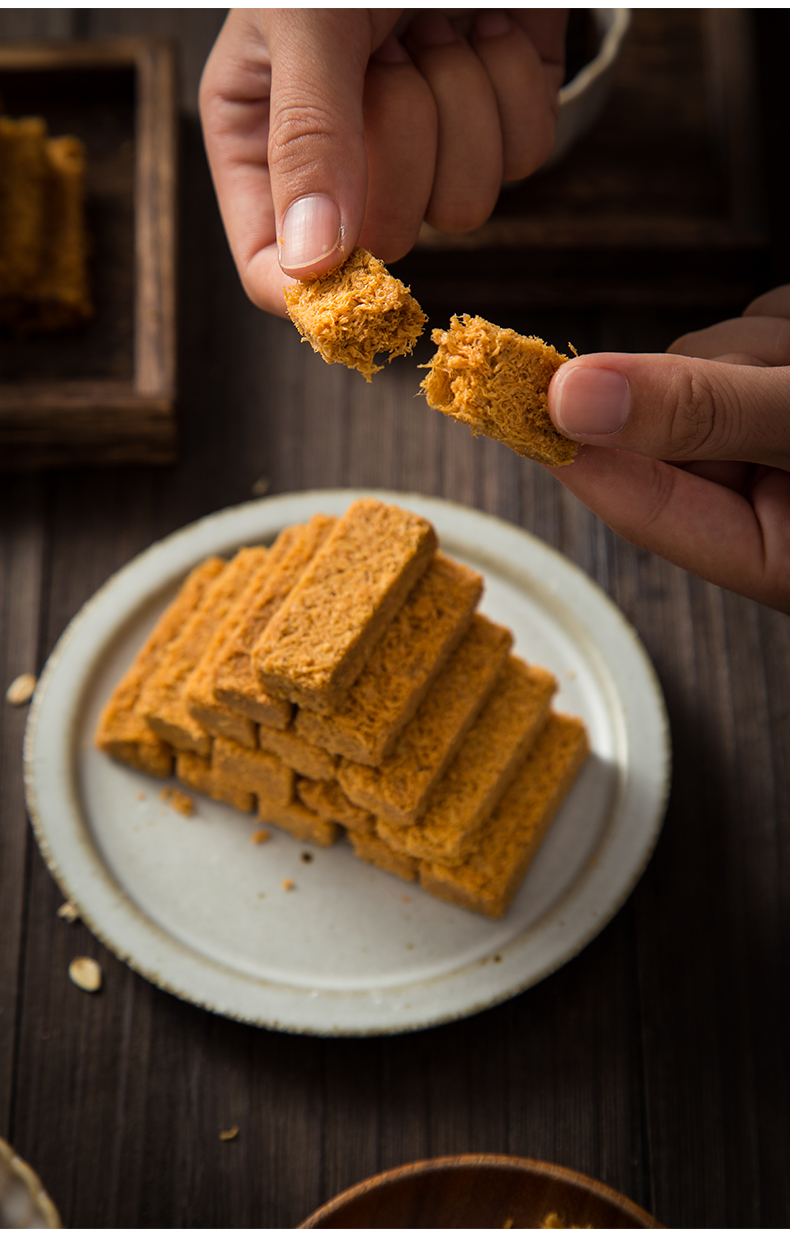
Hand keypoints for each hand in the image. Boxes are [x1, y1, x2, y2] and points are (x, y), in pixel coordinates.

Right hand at [199, 8, 565, 314]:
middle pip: (383, 239)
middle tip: (387, 59)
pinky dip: (511, 86)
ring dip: (462, 105)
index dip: (315, 287)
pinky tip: (481, 26)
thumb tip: (310, 264)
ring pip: (462, 206)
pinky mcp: (493, 119)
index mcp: (262, 139)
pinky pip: (519, 157)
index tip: (357, 273)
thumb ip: (306, 138)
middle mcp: (340, 156)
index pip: (273, 268)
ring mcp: (422, 141)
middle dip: (401, 143)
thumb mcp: (309, 20)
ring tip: (433, 27)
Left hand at [545, 286, 789, 612]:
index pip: (640, 504)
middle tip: (780, 367)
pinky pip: (752, 331)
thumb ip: (700, 413)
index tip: (508, 401)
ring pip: (708, 362)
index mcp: (770, 553)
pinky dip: (781, 326)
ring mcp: (771, 437)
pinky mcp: (782, 382)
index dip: (575, 449)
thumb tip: (573, 401)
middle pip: (668, 419)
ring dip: (760, 343)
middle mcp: (764, 502)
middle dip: (713, 375)